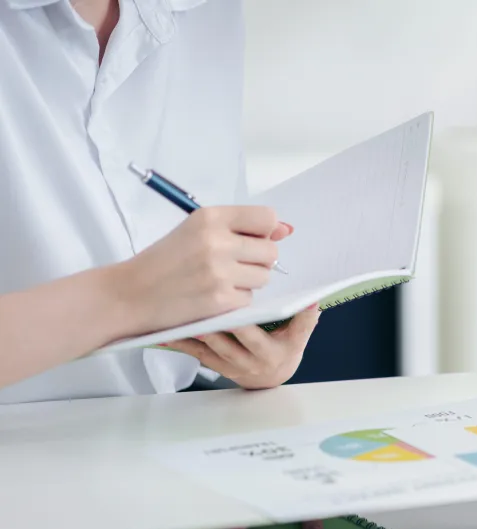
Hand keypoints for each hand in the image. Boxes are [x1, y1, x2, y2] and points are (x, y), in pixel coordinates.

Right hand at [110, 206, 291, 334]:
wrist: (128, 294)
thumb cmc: (164, 262)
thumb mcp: (196, 232)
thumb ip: (241, 228)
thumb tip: (285, 230)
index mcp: (210, 217)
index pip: (266, 218)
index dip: (264, 232)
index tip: (250, 240)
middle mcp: (217, 241)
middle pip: (270, 251)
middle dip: (256, 261)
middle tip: (229, 265)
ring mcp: (219, 272)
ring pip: (263, 277)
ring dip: (247, 282)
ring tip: (217, 280)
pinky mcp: (220, 299)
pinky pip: (249, 299)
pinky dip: (235, 301)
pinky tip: (212, 296)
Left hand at [163, 306, 319, 389]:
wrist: (270, 379)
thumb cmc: (284, 350)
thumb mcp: (299, 338)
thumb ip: (305, 319)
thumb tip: (314, 300)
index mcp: (268, 354)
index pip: (254, 339)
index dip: (241, 327)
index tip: (229, 312)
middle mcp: (246, 363)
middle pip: (225, 343)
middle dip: (209, 327)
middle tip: (194, 308)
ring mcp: (227, 365)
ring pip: (206, 348)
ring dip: (190, 333)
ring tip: (174, 317)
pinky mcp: (212, 365)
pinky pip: (194, 353)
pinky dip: (178, 342)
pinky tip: (162, 333)